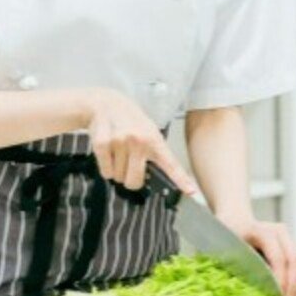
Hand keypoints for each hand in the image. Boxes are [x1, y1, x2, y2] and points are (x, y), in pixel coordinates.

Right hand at [82, 88, 196, 194]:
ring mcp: (120, 142)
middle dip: (131, 180)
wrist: (107, 104)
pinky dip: (106, 168)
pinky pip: (105, 172)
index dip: (182, 180)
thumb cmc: (131, 121)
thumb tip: (159, 180)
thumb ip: (154, 152)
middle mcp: (138, 141)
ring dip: (117, 171)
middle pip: (134, 182)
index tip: (192, 192)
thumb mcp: (149, 131)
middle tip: (130, 166)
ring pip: (118, 177)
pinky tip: (109, 153)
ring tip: (118, 152)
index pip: (170, 164)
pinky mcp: (102, 144)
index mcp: (154, 140)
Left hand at [218, 211, 295, 295]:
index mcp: (261, 230)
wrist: (236, 219)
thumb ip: (239, 263)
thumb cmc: (228, 234)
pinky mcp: (292, 244)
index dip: (280, 277)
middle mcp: (279, 231)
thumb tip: (250, 288)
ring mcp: (287, 237)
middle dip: (294, 283)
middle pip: (294, 258)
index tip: (279, 295)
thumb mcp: (226, 246)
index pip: (277, 256)